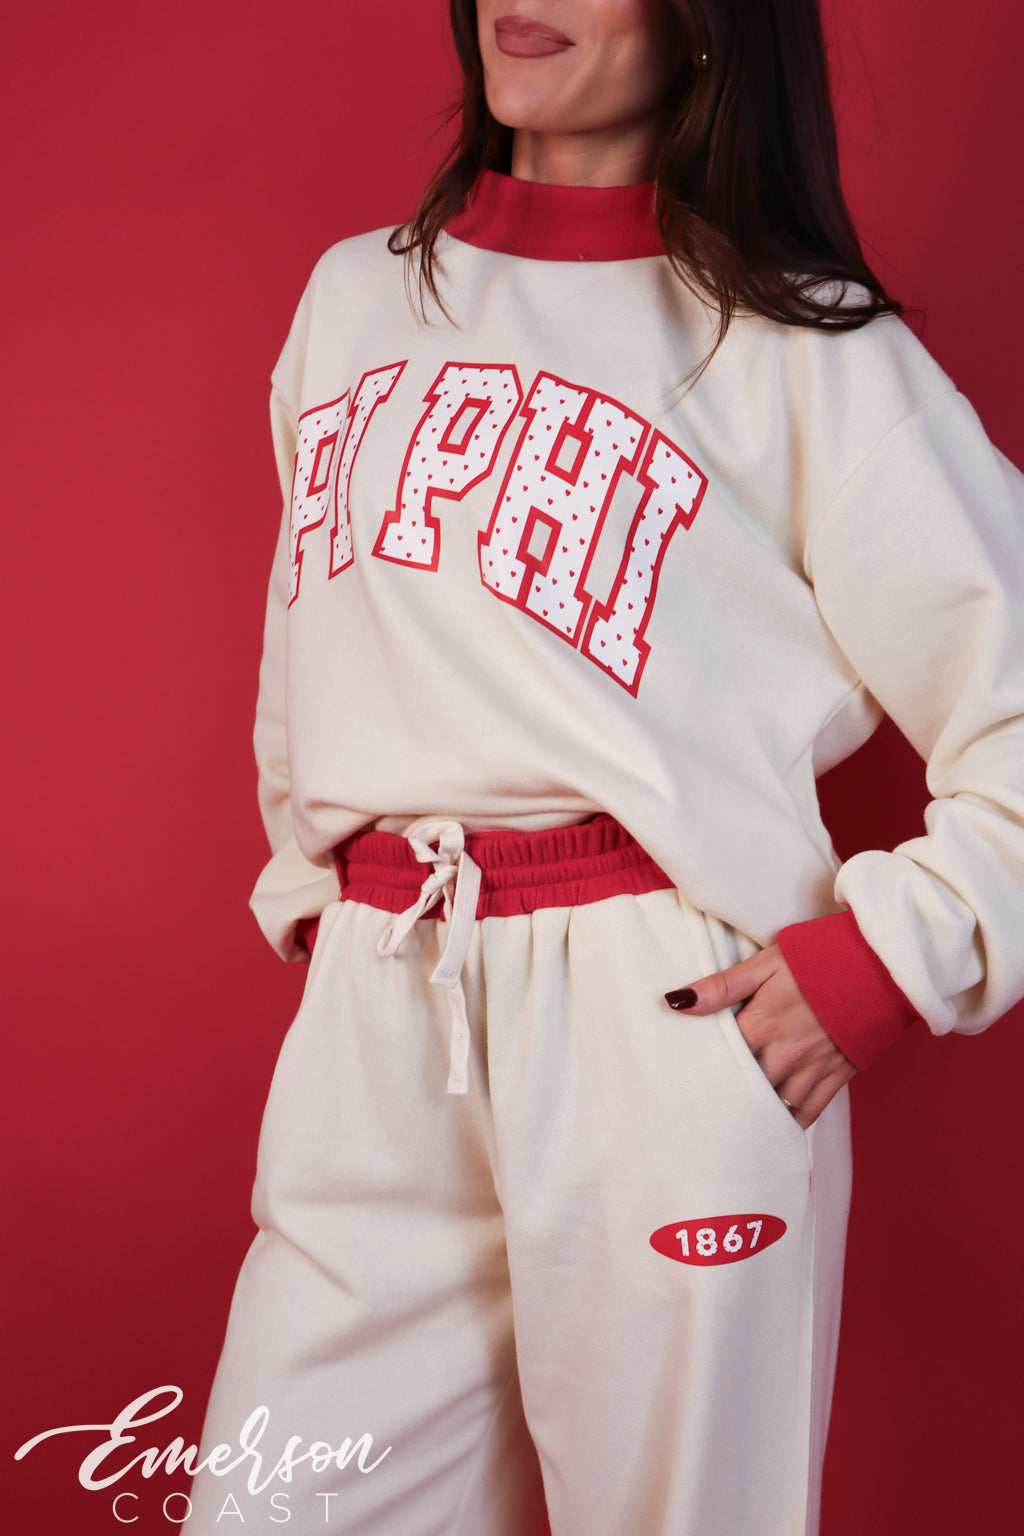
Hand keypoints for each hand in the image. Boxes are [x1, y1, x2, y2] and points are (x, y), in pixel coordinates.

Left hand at [665, 944, 856, 1128]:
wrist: (877, 965)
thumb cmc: (817, 960)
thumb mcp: (765, 964)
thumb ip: (721, 986)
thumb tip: (676, 1002)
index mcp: (761, 1026)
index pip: (719, 1059)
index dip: (699, 1069)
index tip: (681, 1078)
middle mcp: (783, 1055)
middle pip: (744, 1089)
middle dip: (725, 1097)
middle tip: (701, 1110)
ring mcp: (811, 1069)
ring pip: (775, 1106)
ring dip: (755, 1114)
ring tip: (731, 1127)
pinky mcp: (836, 1075)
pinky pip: (809, 1111)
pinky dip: (791, 1123)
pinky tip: (774, 1129)